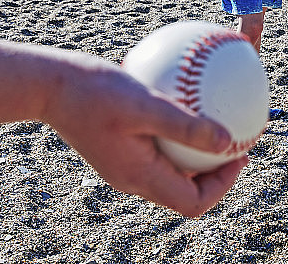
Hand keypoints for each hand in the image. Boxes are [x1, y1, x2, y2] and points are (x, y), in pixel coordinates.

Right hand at [43, 54, 246, 216]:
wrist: (48, 85)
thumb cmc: (95, 92)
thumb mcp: (145, 105)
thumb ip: (185, 126)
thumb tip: (227, 142)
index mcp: (141, 177)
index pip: (193, 202)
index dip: (223, 186)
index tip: (240, 155)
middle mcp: (133, 178)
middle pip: (186, 190)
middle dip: (216, 171)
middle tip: (237, 140)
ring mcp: (124, 164)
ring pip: (172, 170)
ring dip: (198, 153)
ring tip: (220, 123)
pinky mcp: (118, 147)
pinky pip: (157, 149)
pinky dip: (177, 134)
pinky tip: (188, 100)